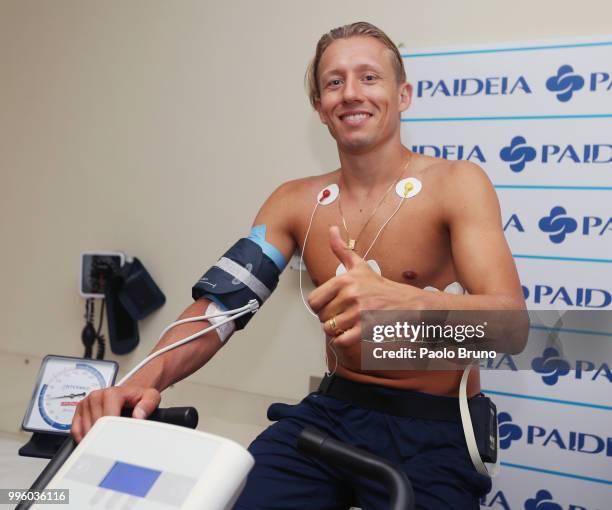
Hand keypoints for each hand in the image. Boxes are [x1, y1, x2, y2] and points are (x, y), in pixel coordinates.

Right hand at [70, 385, 160, 441]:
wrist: (130, 391)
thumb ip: (147, 405)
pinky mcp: (80, 409)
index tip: (115, 445)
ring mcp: (86, 402)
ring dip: (92, 439)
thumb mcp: (151, 397)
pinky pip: (75, 429)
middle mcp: (96, 396)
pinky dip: (82, 437)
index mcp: (112, 393)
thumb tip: (138, 415)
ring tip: (103, 442)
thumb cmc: (138, 396)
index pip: (105, 419)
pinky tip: (91, 441)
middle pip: (94, 426)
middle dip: (102, 438)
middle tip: (110, 447)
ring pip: (84, 429)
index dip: (110, 434)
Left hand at [308, 226, 418, 346]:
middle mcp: (350, 295)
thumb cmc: (380, 286)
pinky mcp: (366, 329)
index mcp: (345, 280)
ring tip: (348, 323)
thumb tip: (331, 229)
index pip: (314, 301)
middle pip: (321, 317)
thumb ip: (341, 249)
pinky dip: (343, 340)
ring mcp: (358, 313)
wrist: (406, 303)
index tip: (330, 305)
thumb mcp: (359, 266)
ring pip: (330, 329)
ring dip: (336, 330)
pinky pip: (341, 340)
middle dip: (329, 318)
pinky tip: (351, 333)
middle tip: (343, 314)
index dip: (320, 306)